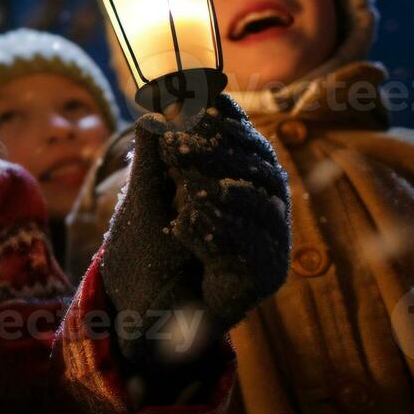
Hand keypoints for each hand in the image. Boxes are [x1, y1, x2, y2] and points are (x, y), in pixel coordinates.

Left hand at [101, 95, 290, 370]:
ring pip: (258, 206)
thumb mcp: (148, 195)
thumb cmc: (148, 250)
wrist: (143, 311)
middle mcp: (265, 210)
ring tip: (181, 184)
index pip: (246, 143)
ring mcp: (270, 243)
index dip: (229, 123)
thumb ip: (156, 155)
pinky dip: (217, 233)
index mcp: (243, 182)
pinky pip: (251, 249)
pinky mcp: (264, 277)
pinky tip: (186, 223)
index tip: (202, 102)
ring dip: (216, 189)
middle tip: (179, 142)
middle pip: (258, 169)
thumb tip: (156, 107)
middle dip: (218, 153)